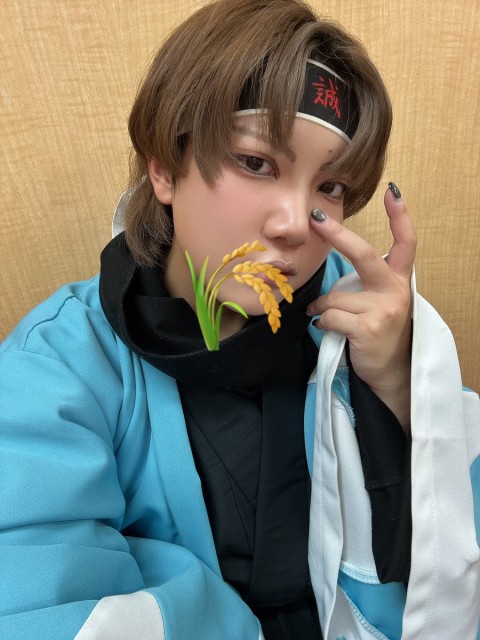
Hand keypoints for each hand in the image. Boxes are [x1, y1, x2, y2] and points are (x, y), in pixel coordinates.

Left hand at [307, 185, 415, 429]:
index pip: (406, 243)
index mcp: (399, 282)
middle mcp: (395, 291)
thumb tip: (332, 264)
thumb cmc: (379, 335)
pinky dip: (322, 322)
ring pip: (334, 296)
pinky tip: (329, 329)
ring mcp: (384, 309)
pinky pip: (330, 316)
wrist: (392, 374)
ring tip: (327, 318)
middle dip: (337, 235)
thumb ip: (365, 284)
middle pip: (365, 254)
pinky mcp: (368, 328)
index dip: (400, 217)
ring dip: (321, 307)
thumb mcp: (380, 304)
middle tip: (316, 219)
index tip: (393, 191)